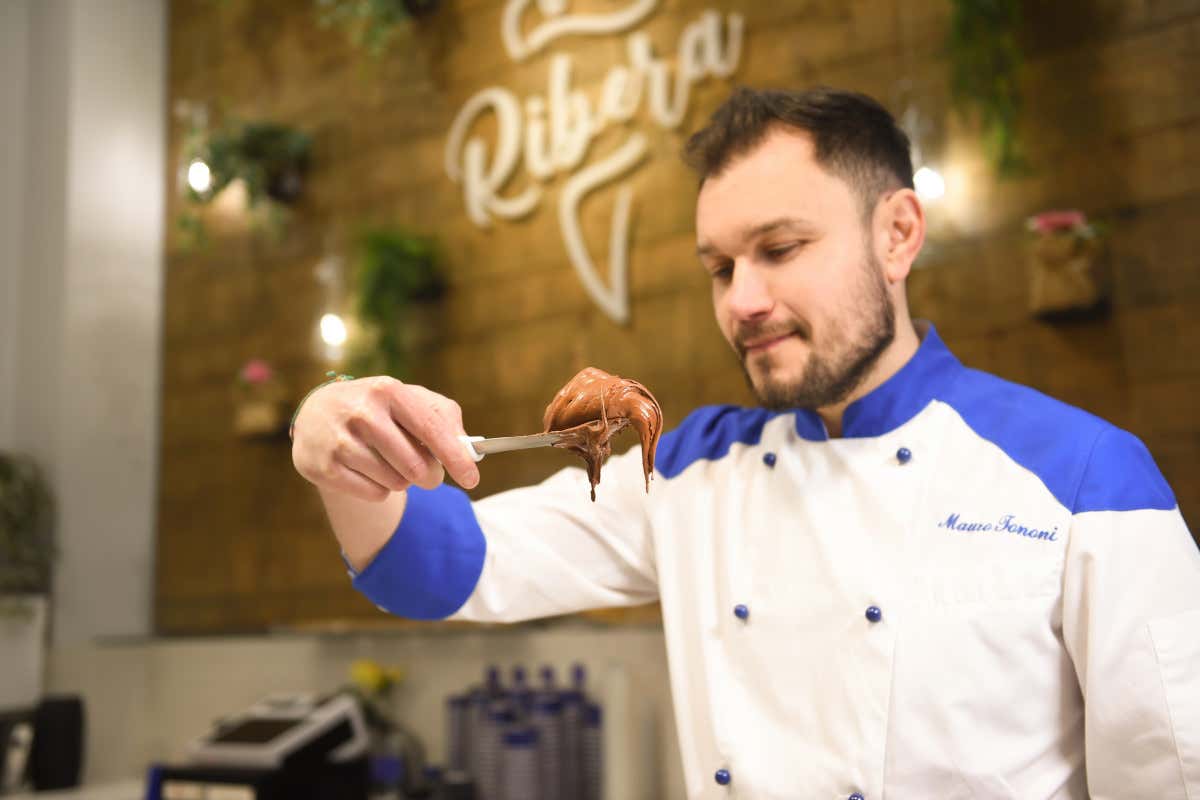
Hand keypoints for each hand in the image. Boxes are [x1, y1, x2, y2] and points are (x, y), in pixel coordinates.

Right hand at [291, 376, 480, 500]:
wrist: (317, 414)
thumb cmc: (377, 408)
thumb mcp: (408, 399)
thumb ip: (443, 417)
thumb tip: (468, 450)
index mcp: (387, 390)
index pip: (431, 428)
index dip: (455, 457)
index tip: (472, 479)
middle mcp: (361, 412)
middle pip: (415, 466)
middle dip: (430, 476)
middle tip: (428, 474)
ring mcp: (339, 441)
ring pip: (395, 483)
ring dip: (402, 481)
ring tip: (389, 463)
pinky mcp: (323, 468)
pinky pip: (374, 494)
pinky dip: (380, 490)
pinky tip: (367, 471)